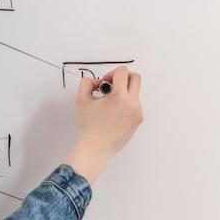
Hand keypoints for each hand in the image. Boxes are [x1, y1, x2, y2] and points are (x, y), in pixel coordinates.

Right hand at [64, 65, 143, 184]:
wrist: (96, 148)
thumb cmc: (89, 127)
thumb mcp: (81, 100)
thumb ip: (86, 83)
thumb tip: (96, 82)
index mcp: (119, 96)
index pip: (123, 72)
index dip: (111, 73)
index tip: (105, 82)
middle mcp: (132, 103)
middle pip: (135, 78)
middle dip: (123, 78)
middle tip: (112, 86)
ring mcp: (137, 112)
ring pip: (135, 92)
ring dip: (124, 92)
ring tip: (110, 104)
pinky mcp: (138, 120)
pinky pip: (135, 105)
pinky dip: (126, 104)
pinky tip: (114, 114)